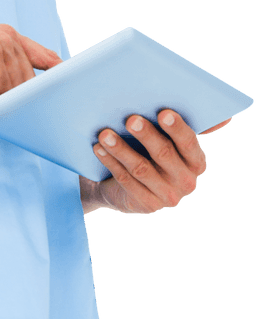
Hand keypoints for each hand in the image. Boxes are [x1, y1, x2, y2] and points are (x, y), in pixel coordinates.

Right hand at [0, 23, 61, 105]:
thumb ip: (10, 80)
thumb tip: (37, 100)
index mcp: (8, 36)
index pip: (47, 58)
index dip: (59, 77)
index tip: (68, 92)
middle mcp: (8, 35)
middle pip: (31, 82)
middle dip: (10, 97)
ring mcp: (0, 42)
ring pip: (16, 90)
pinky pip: (1, 92)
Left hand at [81, 110, 230, 214]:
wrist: (129, 189)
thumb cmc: (150, 154)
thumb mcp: (167, 142)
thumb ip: (179, 127)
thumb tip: (219, 116)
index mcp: (196, 161)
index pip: (188, 143)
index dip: (177, 128)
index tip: (163, 113)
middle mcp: (186, 181)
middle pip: (164, 154)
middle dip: (146, 135)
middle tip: (130, 120)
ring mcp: (167, 196)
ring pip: (141, 169)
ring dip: (121, 149)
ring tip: (105, 134)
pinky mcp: (147, 205)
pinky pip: (126, 181)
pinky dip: (111, 163)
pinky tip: (99, 149)